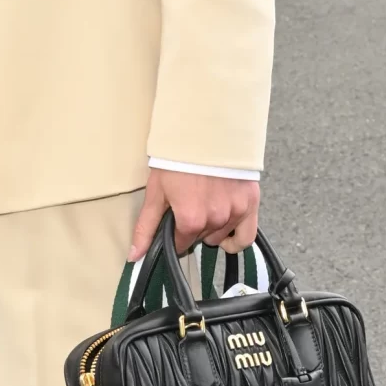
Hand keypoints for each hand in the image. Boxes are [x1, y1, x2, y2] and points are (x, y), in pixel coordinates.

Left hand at [130, 167, 259, 259]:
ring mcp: (235, 212)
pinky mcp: (251, 203)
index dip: (175, 237)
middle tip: (190, 205)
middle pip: (200, 239)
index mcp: (191, 219)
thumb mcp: (156, 191)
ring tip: (206, 204)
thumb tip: (134, 255)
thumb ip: (146, 227)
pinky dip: (236, 237)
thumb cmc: (179, 158)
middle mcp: (215, 219)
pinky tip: (226, 229)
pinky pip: (247, 236)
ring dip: (213, 228)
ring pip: (220, 236)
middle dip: (193, 228)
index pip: (181, 245)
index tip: (174, 223)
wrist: (206, 130)